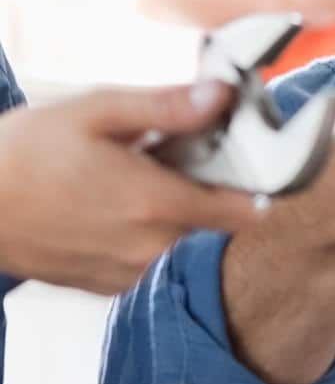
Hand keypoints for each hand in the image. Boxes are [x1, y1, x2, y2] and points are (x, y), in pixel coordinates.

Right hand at [0, 82, 262, 292]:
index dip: (259, 185)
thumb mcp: (98, 112)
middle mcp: (152, 248)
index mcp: (157, 204)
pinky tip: (113, 208)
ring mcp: (129, 273)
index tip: (252, 162)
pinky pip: (151, 259)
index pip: (248, 211)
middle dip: (207, 188)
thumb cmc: (26, 153)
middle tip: (174, 157)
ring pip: (182, 240)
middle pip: (215, 222)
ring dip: (174, 212)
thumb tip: (224, 96)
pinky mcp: (109, 287)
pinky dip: (145, 235)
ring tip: (134, 180)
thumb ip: (168, 108)